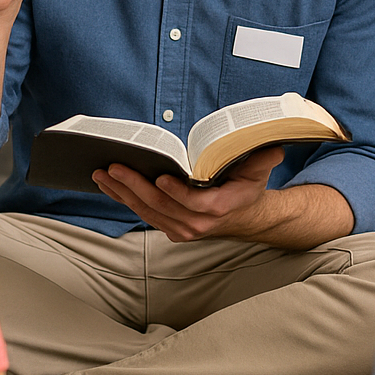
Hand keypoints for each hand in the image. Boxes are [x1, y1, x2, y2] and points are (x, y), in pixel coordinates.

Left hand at [92, 146, 284, 242]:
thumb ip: (263, 158)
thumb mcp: (260, 170)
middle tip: (114, 167)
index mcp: (220, 207)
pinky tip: (109, 185)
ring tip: (102, 174)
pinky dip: (125, 200)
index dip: (176, 192)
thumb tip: (271, 146)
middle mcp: (198, 223)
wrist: (245, 217)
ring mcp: (182, 229)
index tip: (160, 177)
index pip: (195, 204)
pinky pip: (144, 214)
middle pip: (162, 206)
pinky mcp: (170, 228)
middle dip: (135, 186)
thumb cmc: (247, 187)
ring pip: (148, 212)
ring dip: (122, 193)